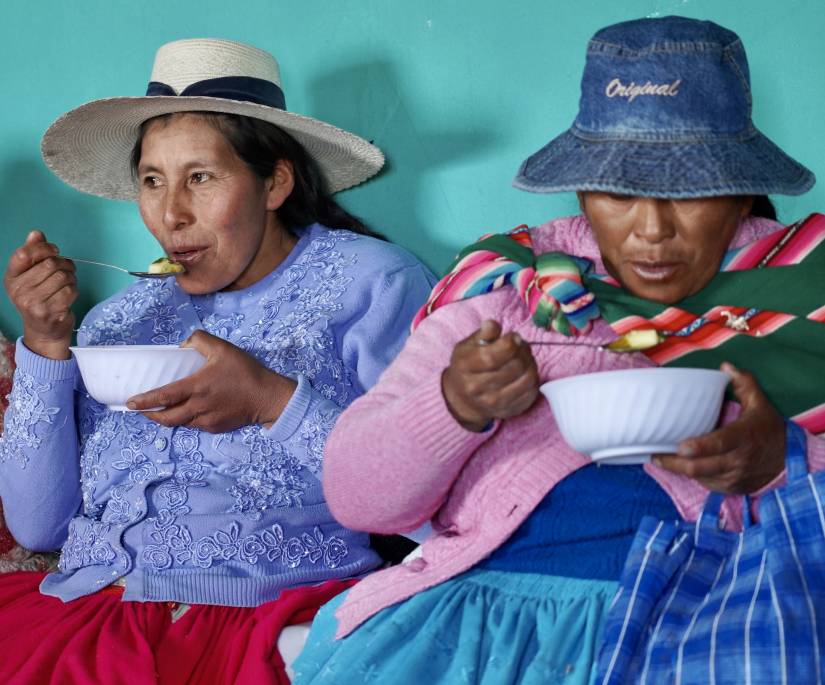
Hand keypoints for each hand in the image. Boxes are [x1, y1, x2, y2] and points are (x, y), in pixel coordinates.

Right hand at [3, 230, 76, 358]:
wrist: (44, 332)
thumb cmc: (39, 299)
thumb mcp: (31, 277)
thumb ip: (33, 254)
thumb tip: (36, 233)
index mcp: (11, 278)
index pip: (24, 254)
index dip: (44, 248)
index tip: (55, 251)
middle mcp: (19, 291)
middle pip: (50, 264)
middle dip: (65, 264)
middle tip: (67, 269)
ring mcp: (34, 303)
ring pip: (63, 277)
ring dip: (71, 277)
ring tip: (68, 282)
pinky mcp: (51, 312)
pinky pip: (70, 291)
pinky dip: (74, 290)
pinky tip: (68, 295)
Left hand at [126, 330, 297, 432]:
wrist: (267, 397)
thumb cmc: (245, 371)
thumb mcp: (223, 348)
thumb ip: (200, 340)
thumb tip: (183, 345)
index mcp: (197, 387)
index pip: (163, 397)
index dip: (145, 401)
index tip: (130, 403)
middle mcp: (198, 407)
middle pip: (166, 418)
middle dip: (150, 415)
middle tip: (142, 410)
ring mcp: (207, 420)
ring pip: (181, 423)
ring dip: (168, 418)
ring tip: (163, 410)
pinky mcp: (216, 427)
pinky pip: (196, 425)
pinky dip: (188, 420)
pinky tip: (190, 411)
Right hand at [441, 319, 539, 431]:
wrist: (463, 400)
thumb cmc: (466, 367)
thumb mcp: (466, 346)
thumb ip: (482, 334)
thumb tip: (493, 325)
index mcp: (466, 368)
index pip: (494, 356)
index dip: (510, 342)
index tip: (512, 337)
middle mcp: (479, 388)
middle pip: (515, 366)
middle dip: (522, 351)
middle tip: (519, 346)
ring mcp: (496, 403)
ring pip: (528, 378)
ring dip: (530, 363)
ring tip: (523, 357)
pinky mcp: (511, 410)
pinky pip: (533, 390)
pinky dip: (533, 377)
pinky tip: (524, 372)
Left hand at [653, 363, 785, 493]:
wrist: (788, 461)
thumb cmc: (767, 429)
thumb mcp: (760, 405)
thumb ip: (744, 384)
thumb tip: (726, 366)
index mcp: (744, 437)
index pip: (720, 443)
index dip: (699, 447)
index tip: (680, 446)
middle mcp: (738, 460)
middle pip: (701, 466)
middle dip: (674, 462)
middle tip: (653, 453)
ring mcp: (734, 477)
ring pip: (700, 477)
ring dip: (678, 470)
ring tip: (658, 458)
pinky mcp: (731, 488)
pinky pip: (706, 484)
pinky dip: (691, 476)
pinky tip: (678, 466)